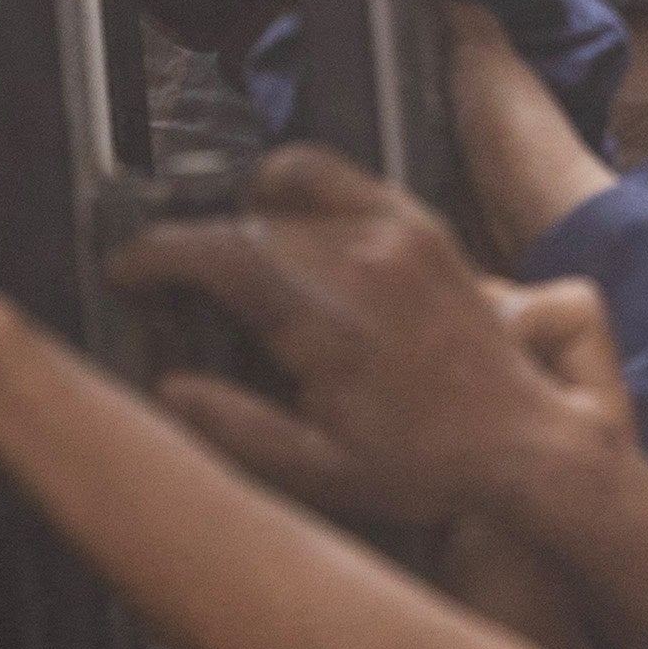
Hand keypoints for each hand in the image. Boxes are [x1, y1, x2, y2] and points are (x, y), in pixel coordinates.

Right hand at [107, 145, 621, 534]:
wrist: (520, 439)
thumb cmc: (425, 463)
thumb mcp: (317, 471)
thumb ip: (234, 428)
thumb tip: (167, 391)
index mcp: (329, 320)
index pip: (221, 255)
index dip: (158, 255)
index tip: (127, 269)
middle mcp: (363, 262)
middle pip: (245, 226)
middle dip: (192, 248)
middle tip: (164, 283)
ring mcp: (397, 234)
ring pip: (286, 198)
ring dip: (240, 222)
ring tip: (219, 262)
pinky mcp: (421, 223)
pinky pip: (341, 177)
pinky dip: (297, 187)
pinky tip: (282, 224)